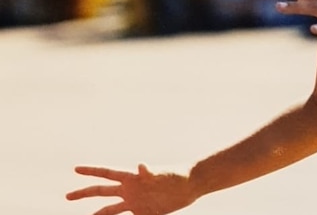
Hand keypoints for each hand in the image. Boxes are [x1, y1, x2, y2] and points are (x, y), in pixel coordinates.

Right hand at [66, 164, 196, 214]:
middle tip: (67, 196)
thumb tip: (141, 165)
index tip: (75, 168)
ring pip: (110, 209)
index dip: (91, 171)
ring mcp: (135, 202)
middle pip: (102, 192)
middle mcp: (130, 190)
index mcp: (132, 178)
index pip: (107, 174)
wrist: (190, 186)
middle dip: (84, 193)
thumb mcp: (163, 174)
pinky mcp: (144, 212)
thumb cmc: (178, 175)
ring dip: (98, 214)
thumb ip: (150, 172)